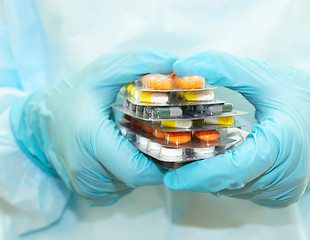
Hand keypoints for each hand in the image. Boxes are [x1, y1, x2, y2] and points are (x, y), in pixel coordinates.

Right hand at [10, 48, 176, 205]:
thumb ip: (139, 63)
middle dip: (152, 159)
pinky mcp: (87, 193)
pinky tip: (119, 153)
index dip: (161, 160)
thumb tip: (175, 62)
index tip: (169, 142)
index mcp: (90, 140)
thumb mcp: (103, 70)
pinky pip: (120, 188)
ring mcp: (85, 187)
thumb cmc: (72, 94)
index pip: (138, 170)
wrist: (38, 120)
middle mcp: (85, 171)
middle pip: (138, 178)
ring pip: (131, 184)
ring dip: (138, 165)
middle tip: (152, 135)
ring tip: (131, 141)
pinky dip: (126, 173)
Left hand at [164, 50, 309, 206]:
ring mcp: (286, 189)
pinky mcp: (283, 195)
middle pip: (229, 182)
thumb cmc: (298, 92)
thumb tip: (181, 68)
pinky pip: (245, 190)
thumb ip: (222, 68)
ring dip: (213, 176)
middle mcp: (287, 176)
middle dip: (198, 174)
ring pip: (234, 189)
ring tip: (197, 154)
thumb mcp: (261, 74)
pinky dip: (228, 178)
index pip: (233, 169)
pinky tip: (222, 159)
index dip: (198, 176)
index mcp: (284, 145)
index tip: (170, 176)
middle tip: (174, 158)